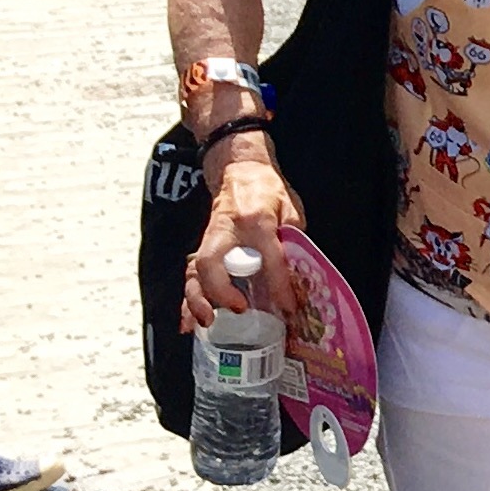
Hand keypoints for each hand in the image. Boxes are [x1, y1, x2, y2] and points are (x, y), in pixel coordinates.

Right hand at [183, 150, 305, 330]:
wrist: (240, 169)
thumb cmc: (268, 190)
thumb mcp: (291, 209)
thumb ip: (294, 240)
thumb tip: (301, 276)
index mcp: (257, 220)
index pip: (269, 258)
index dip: (279, 286)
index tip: (288, 308)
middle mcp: (228, 230)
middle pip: (212, 262)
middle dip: (220, 290)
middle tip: (238, 310)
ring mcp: (211, 238)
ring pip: (195, 270)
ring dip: (196, 298)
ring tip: (207, 321)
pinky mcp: (203, 245)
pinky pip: (192, 274)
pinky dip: (189, 298)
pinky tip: (188, 322)